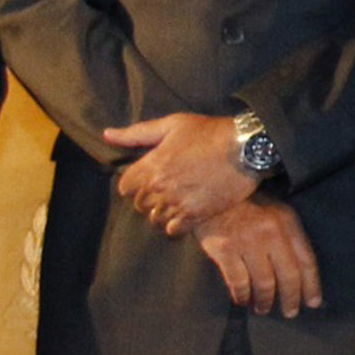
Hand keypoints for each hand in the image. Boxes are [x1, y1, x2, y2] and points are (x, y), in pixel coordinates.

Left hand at [106, 113, 258, 235]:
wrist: (248, 148)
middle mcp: (159, 187)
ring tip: (178, 201)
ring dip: (163, 212)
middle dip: (149, 198)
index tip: (151, 178)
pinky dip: (176, 225)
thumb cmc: (210, 133)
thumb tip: (107, 134)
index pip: (125, 187)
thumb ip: (137, 133)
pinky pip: (174, 229)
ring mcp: (177, 202)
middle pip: (140, 204)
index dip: (136, 183)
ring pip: (156, 218)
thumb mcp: (173, 124)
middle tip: (167, 190)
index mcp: (150, 166)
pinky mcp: (196, 214)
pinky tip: (186, 214)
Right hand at [196, 196, 323, 315]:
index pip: (307, 260)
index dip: (311, 285)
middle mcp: (271, 233)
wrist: (210, 192)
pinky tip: (242, 300)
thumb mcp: (275, 213)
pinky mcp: (224, 249)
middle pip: (288, 275)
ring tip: (264, 308)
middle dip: (291, 298)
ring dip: (265, 300)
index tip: (313, 302)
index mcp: (288, 223)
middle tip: (290, 312)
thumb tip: (300, 272)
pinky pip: (238, 282)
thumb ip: (288, 237)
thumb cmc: (246, 205)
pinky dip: (242, 295)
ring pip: (264, 282)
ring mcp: (248, 242)